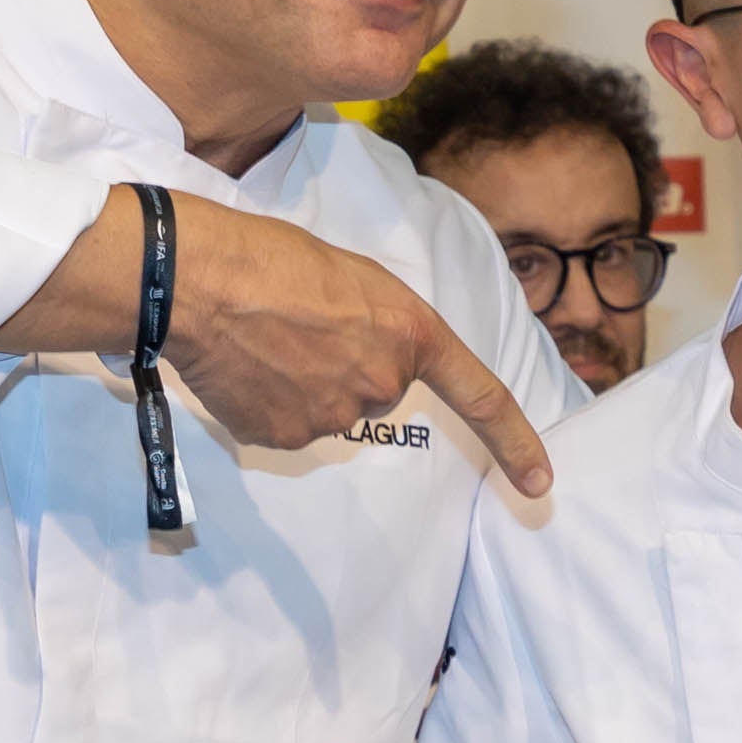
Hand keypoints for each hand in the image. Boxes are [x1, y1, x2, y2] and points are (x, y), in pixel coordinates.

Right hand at [170, 198, 550, 495]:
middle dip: (349, 366)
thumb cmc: (272, 258)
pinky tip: (246, 366)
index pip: (480, 396)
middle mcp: (382, 384)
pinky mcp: (285, 438)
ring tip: (267, 339)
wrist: (200, 280)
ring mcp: (333, 417)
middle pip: (377, 392)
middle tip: (302, 324)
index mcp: (411, 334)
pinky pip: (287, 425)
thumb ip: (380, 325)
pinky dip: (269, 403)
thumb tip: (360, 359)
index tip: (541, 484)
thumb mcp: (354, 277)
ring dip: (304, 383)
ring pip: (329, 410)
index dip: (515, 442)